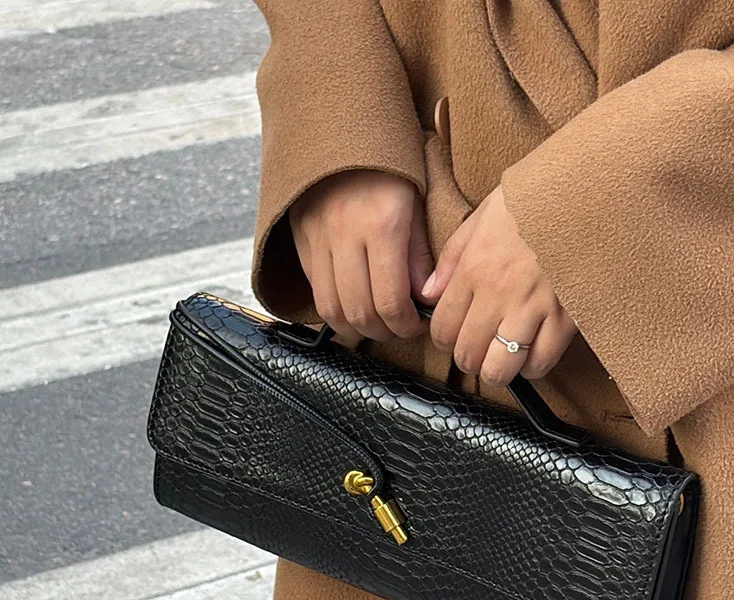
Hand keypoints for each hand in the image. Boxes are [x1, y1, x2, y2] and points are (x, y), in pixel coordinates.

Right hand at [289, 170, 432, 341]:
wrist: (341, 124)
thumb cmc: (390, 163)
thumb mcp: (417, 203)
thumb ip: (420, 256)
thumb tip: (423, 300)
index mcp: (382, 225)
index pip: (390, 301)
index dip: (405, 325)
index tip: (416, 325)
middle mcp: (344, 234)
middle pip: (358, 312)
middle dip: (383, 332)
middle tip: (398, 328)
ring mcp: (317, 237)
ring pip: (330, 308)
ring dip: (355, 327)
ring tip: (375, 323)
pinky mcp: (300, 237)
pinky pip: (314, 288)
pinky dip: (334, 306)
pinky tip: (352, 303)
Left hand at [421, 185, 576, 386]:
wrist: (591, 187)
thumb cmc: (537, 198)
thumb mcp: (483, 216)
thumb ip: (452, 258)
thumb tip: (429, 294)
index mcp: (475, 269)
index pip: (442, 328)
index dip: (443, 339)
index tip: (453, 335)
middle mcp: (499, 294)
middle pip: (467, 354)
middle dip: (467, 358)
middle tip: (476, 349)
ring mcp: (534, 309)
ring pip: (499, 368)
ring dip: (495, 371)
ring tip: (500, 360)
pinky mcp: (568, 318)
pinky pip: (540, 362)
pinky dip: (531, 367)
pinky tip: (530, 354)